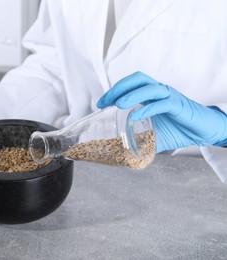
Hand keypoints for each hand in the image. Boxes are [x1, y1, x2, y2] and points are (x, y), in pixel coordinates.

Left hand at [97, 72, 226, 151]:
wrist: (203, 132)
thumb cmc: (178, 129)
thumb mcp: (152, 134)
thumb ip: (138, 137)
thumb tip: (121, 150)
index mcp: (152, 95)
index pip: (130, 84)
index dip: (114, 90)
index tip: (100, 103)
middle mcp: (160, 91)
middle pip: (138, 79)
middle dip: (119, 88)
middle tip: (105, 102)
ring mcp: (169, 97)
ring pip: (149, 88)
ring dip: (131, 95)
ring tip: (118, 104)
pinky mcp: (178, 106)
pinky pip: (162, 103)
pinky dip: (147, 109)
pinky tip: (135, 116)